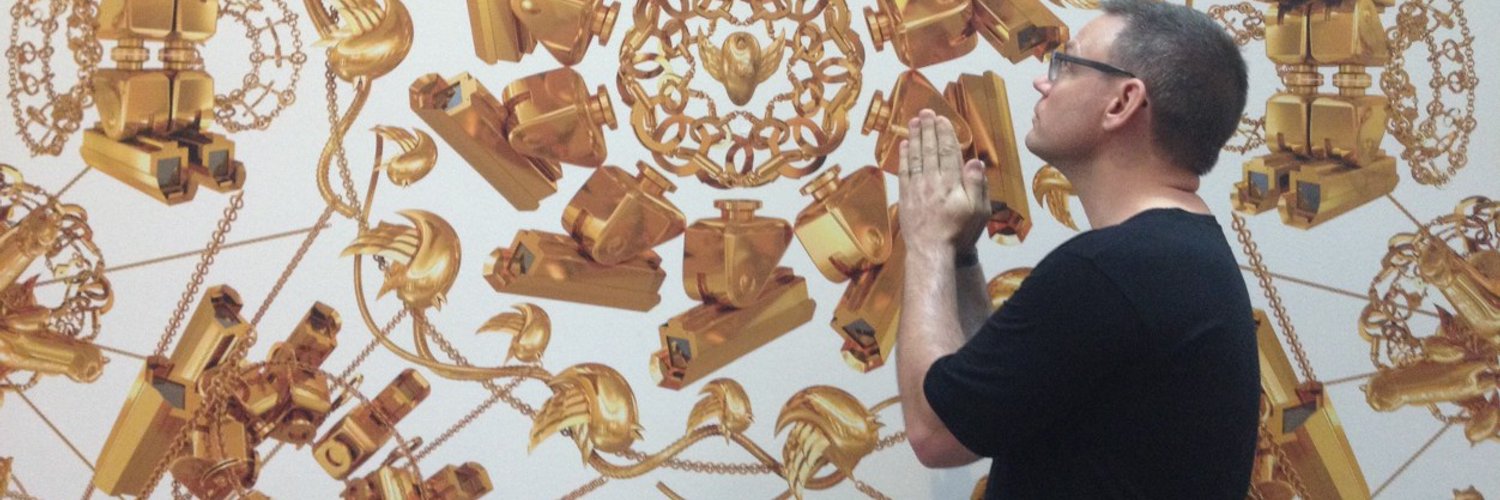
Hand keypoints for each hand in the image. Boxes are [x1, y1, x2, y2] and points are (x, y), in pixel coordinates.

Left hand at [897, 109, 989, 258]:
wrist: (930, 251)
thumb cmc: (958, 233)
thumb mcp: (978, 211)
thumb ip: (977, 185)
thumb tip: (976, 161)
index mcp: (951, 182)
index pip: (949, 152)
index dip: (945, 133)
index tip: (942, 119)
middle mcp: (932, 181)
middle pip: (930, 149)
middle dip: (928, 129)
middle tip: (926, 111)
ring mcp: (916, 188)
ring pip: (916, 156)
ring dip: (916, 137)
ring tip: (914, 121)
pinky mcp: (905, 197)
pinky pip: (903, 171)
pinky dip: (904, 156)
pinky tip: (904, 144)